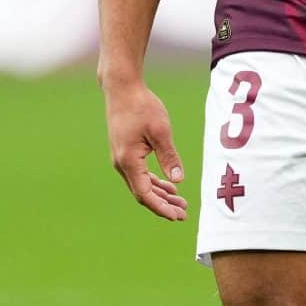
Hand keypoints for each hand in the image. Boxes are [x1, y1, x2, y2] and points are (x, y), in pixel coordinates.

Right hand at [103, 79, 187, 221]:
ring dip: (160, 195)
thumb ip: (169, 157)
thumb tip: (179, 181)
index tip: (177, 216)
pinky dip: (154, 182)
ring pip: (141, 185)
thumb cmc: (141, 106)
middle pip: (143, 193)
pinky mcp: (125, 152)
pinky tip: (169, 186)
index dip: (161, 208)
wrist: (121, 88)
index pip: (145, 194)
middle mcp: (122, 164)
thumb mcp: (160, 131)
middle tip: (183, 214)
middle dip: (163, 205)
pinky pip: (140, 175)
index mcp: (129, 161)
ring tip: (180, 203)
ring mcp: (122, 159)